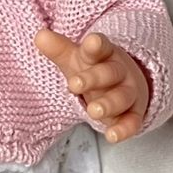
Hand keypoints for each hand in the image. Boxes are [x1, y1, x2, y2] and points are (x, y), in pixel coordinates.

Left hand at [33, 29, 149, 143]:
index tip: (91, 42)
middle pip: (109, 73)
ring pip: (121, 98)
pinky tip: (112, 136)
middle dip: (93, 79)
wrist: (125, 83)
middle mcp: (118, 72)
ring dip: (108, 104)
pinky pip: (131, 122)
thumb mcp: (74, 58)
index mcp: (104, 55)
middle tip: (74, 84)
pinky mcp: (133, 114)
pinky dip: (124, 130)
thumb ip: (58, 48)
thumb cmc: (94, 69)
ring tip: (93, 112)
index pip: (100, 48)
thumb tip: (39, 36)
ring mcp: (127, 93)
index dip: (95, 46)